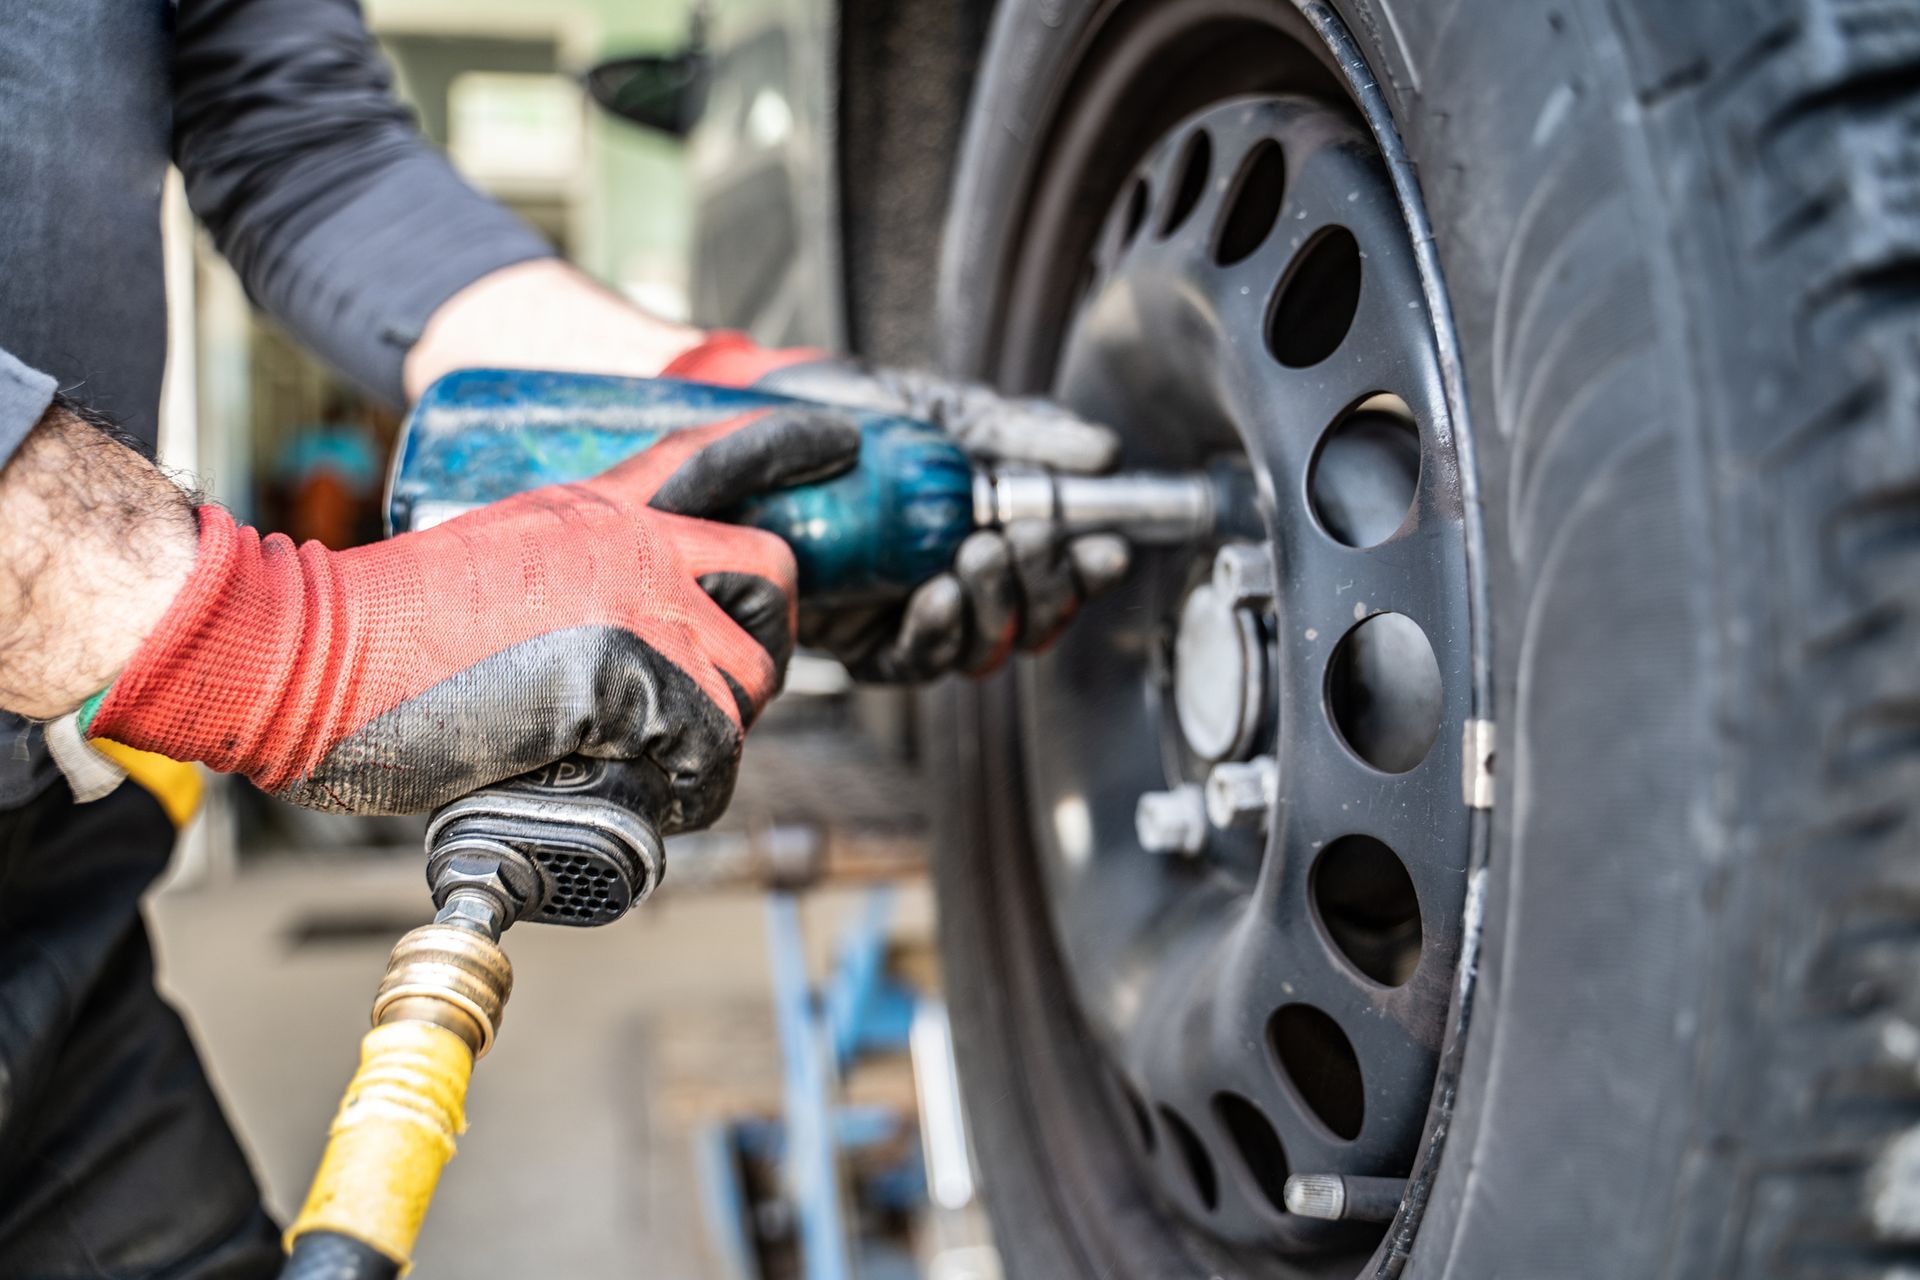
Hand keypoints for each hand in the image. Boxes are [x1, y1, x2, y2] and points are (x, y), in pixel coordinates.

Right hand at [84, 406, 860, 824]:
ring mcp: (632, 602)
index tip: (839, 440)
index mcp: (597, 508)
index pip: (715, 451)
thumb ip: (571, 585)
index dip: (786, 444)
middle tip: (730, 684)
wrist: (304, 655)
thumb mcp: (495, 564)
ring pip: (749, 669)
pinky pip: (710, 738)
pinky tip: (666, 791)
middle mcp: (632, 542)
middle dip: (770, 635)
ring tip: (675, 759)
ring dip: (724, 724)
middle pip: (771, 572)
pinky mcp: (618, 672)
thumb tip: (617, 656)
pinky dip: (698, 779)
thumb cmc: (379, 634)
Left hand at [664, 333, 1130, 681]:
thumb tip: (1102, 453)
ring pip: (976, 651)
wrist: (756, 412)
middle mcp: (952, 585)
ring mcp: (901, 615)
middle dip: (1043, 591)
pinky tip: (939, 596)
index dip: (1087, 574)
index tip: (1105, 549)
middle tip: (1029, 540)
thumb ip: (1020, 432)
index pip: (1055, 577)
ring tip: (982, 554)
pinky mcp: (849, 637)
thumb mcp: (945, 408)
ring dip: (995, 609)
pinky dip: (934, 636)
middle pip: (1025, 626)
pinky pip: (904, 662)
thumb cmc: (851, 409)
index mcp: (986, 535)